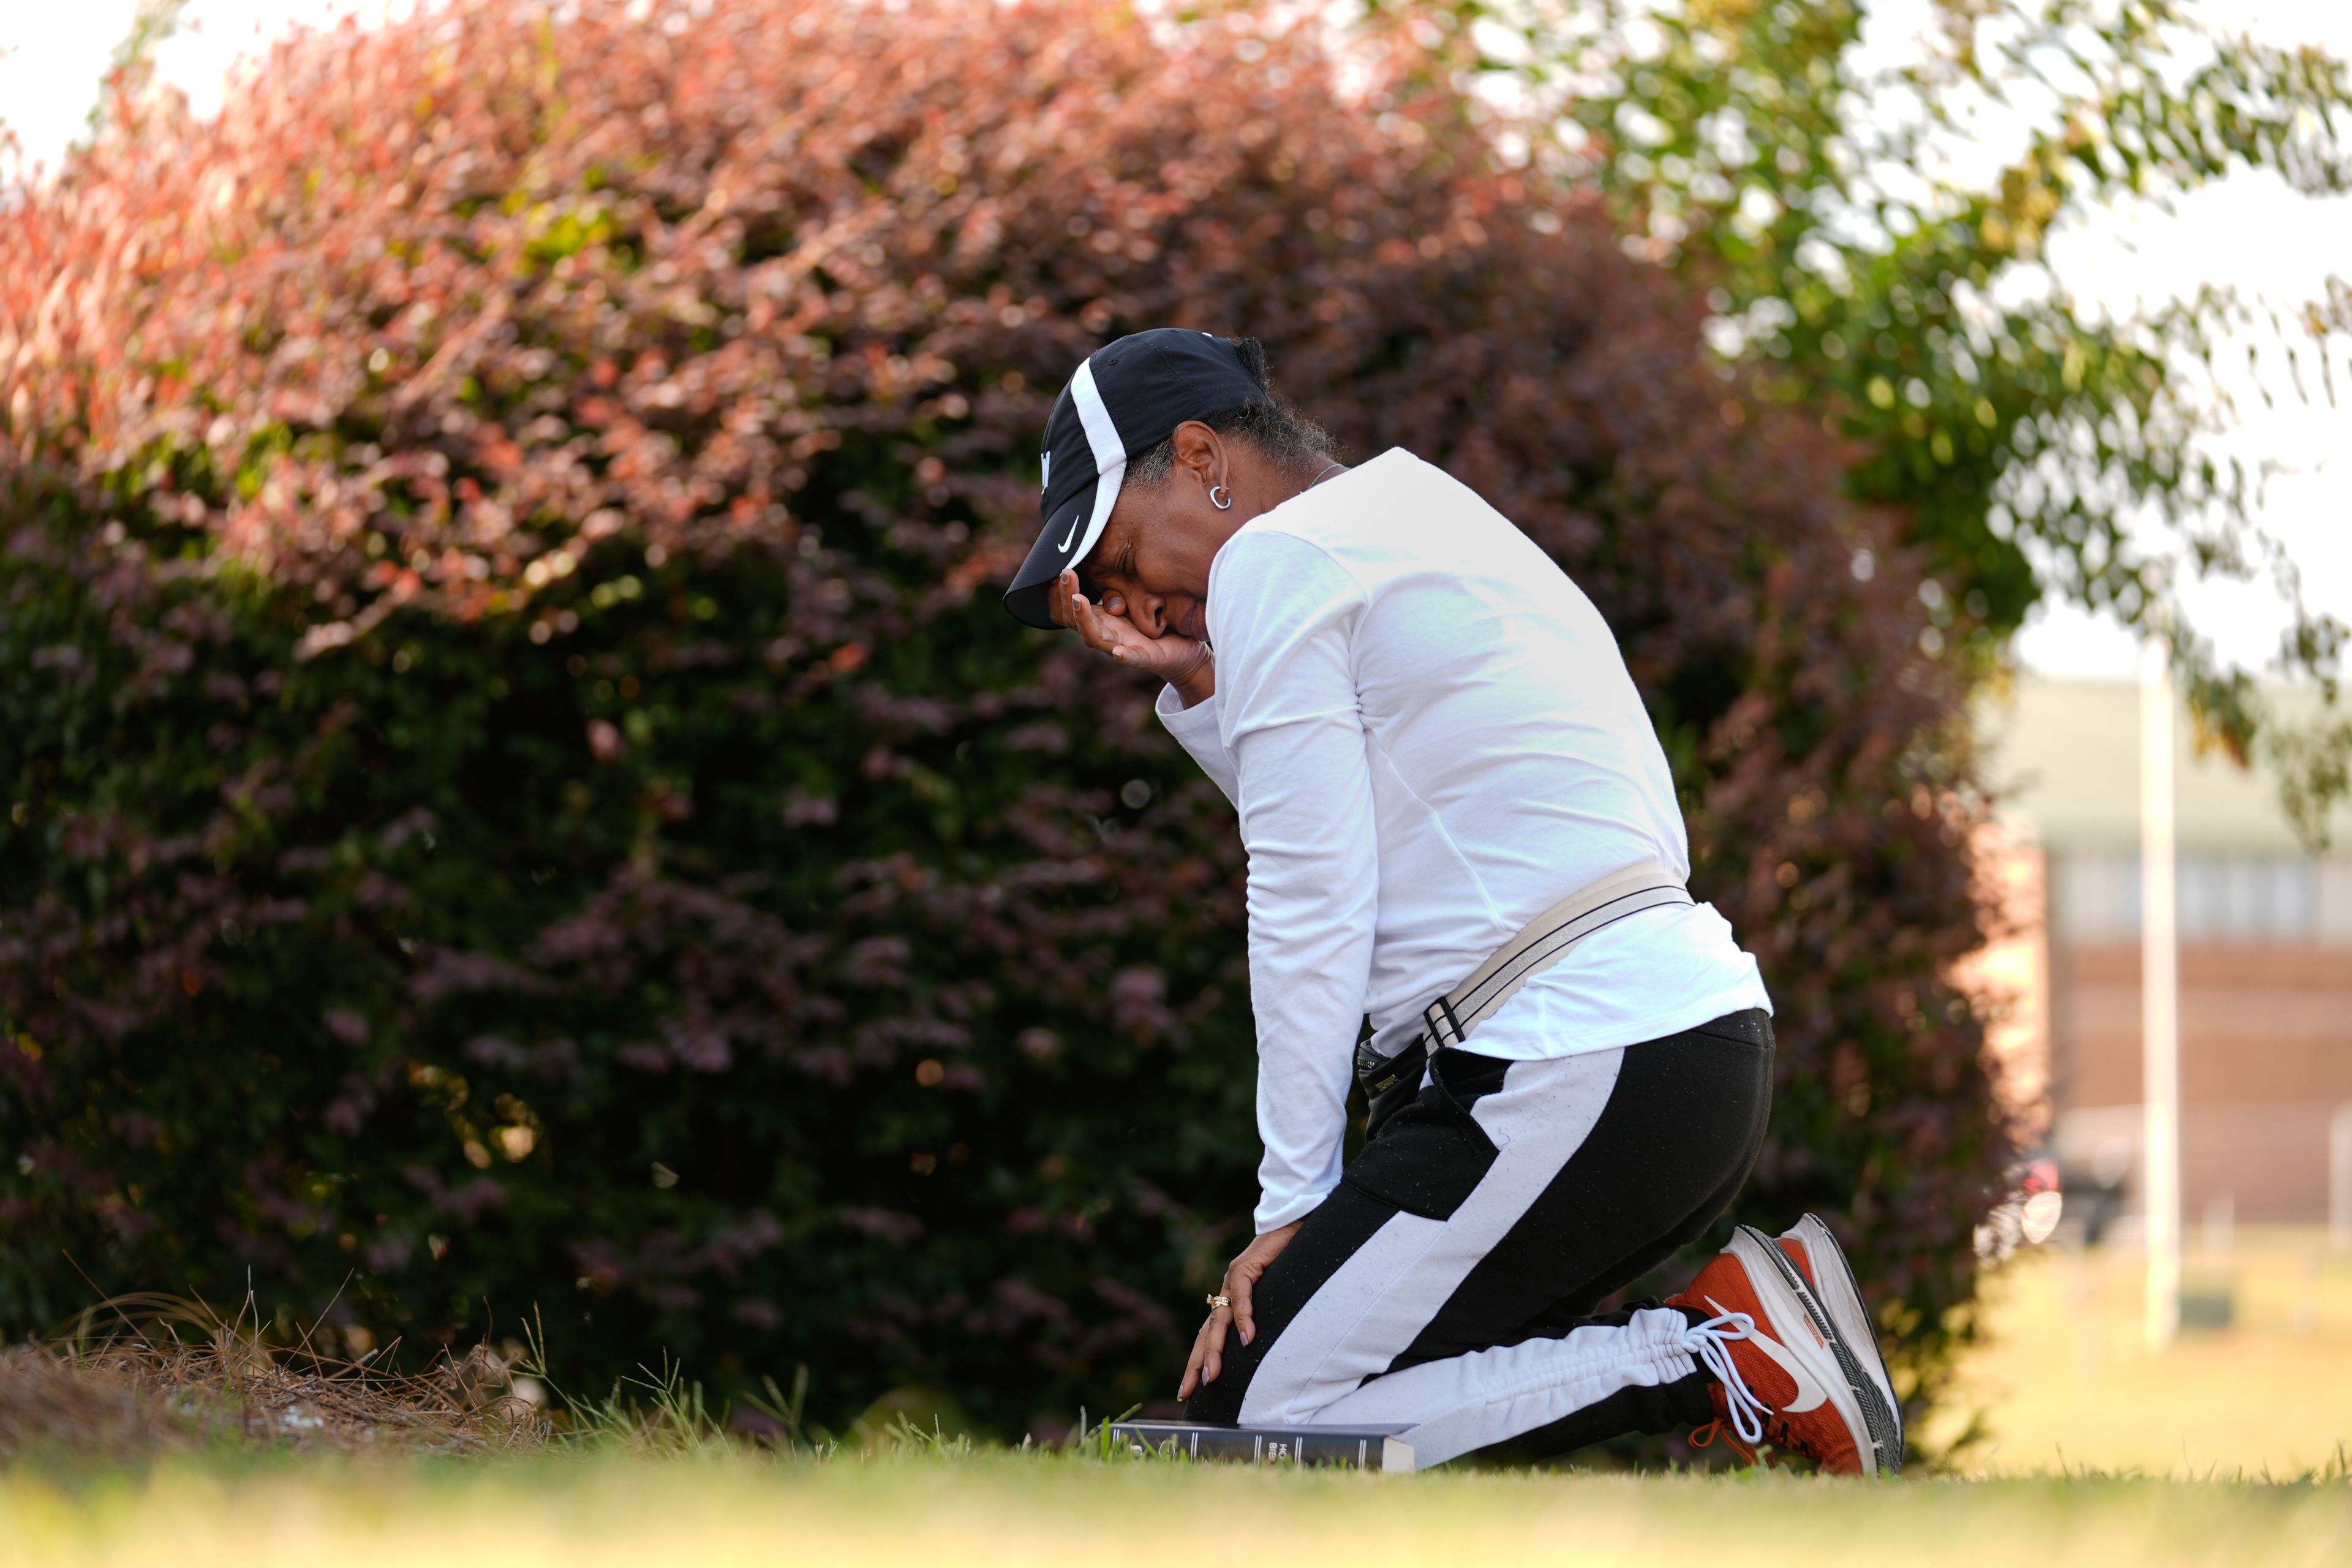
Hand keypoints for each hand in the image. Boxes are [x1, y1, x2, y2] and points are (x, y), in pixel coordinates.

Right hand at [1047, 569, 1213, 705]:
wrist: (1181, 647)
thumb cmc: (1153, 619)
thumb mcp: (1131, 594)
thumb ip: (1115, 583)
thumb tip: (1099, 553)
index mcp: (1098, 618)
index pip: (1067, 608)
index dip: (1057, 592)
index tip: (1057, 569)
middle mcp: (1104, 633)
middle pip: (1073, 619)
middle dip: (1066, 596)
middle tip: (1066, 572)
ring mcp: (1121, 647)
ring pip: (1094, 637)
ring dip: (1084, 619)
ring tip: (1078, 600)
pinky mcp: (1144, 658)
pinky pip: (1132, 658)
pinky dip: (1124, 656)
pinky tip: (1118, 652)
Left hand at [1178, 1219, 1301, 1399]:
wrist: (1293, 1223)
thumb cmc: (1289, 1261)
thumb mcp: (1276, 1299)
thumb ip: (1267, 1319)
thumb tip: (1268, 1351)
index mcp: (1231, 1300)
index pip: (1210, 1336)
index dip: (1199, 1362)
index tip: (1188, 1391)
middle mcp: (1226, 1291)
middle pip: (1206, 1333)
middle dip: (1197, 1363)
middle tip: (1189, 1390)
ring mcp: (1233, 1279)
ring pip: (1219, 1320)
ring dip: (1215, 1350)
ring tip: (1212, 1375)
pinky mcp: (1245, 1266)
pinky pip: (1243, 1297)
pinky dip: (1245, 1318)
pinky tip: (1248, 1339)